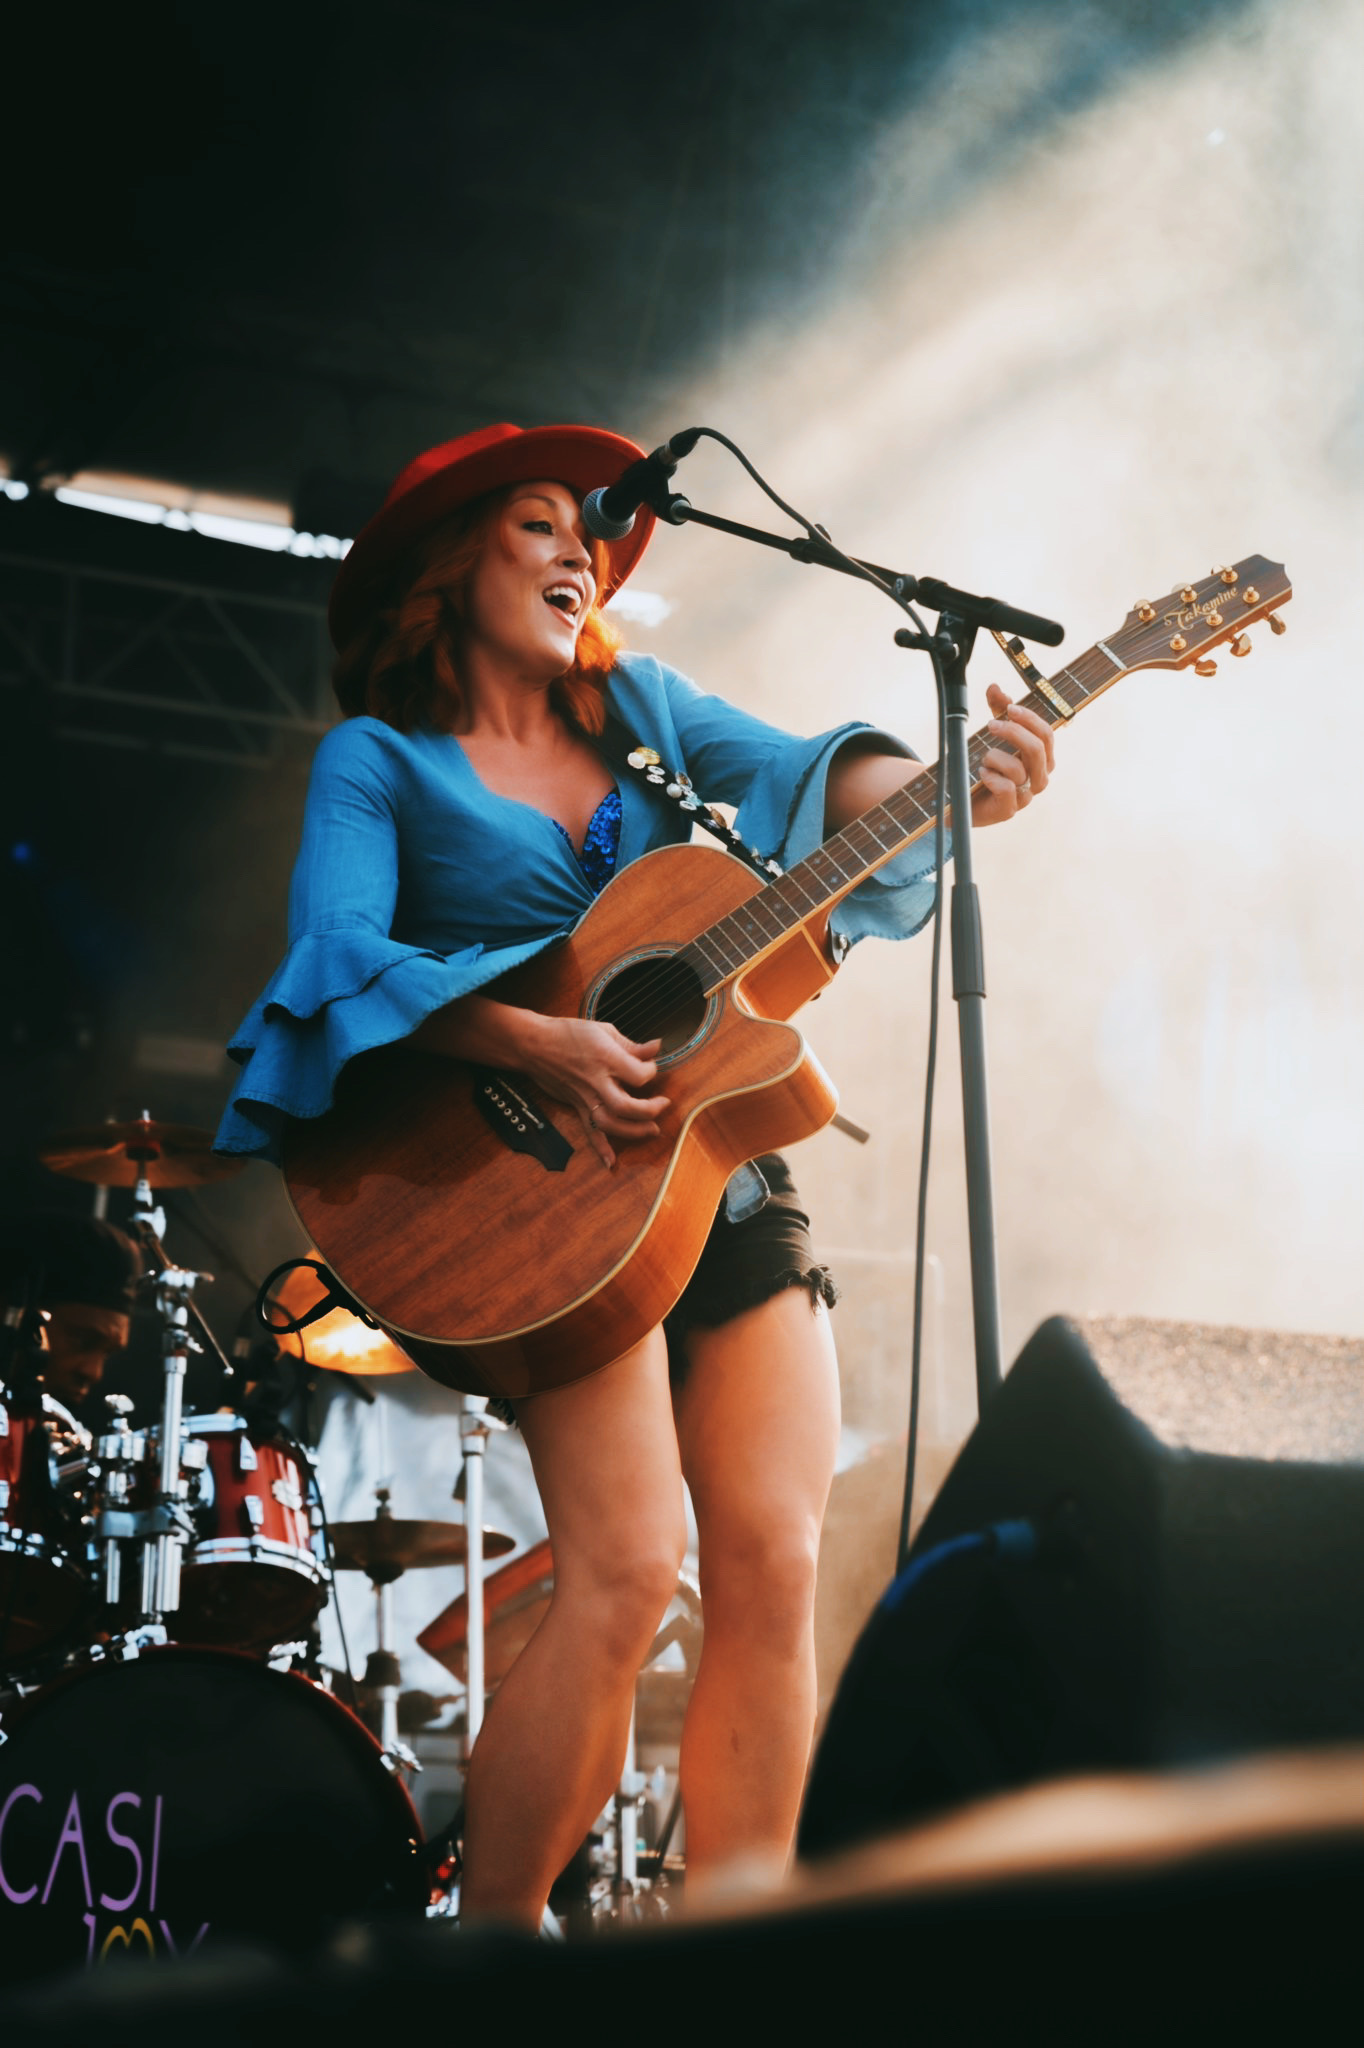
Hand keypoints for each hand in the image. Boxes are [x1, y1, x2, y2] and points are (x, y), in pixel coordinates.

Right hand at [521, 1017, 668, 1169]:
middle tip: (663, 1104)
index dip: (652, 1071)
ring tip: (651, 1130)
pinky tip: (611, 1161)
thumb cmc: (567, 1034)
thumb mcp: (604, 1030)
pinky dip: (601, 1149)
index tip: (651, 1066)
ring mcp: (585, 1097)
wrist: (534, 1045)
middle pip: (626, 1106)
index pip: (638, 1075)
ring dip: (634, 1132)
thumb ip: (632, 1045)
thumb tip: (656, 1047)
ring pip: (611, 1124)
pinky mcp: (577, 1106)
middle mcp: (596, 1081)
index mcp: (605, 1058)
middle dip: (650, 1110)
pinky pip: (589, 1131)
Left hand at [971, 682, 1056, 827]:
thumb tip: (995, 686)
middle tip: (990, 725)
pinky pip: (1006, 789)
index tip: (1008, 708)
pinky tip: (982, 774)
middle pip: (1037, 749)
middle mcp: (1038, 778)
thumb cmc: (984, 766)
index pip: (1046, 734)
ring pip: (1019, 769)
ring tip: (982, 759)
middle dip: (1013, 732)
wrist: (961, 801)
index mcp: (1041, 759)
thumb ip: (997, 710)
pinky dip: (991, 777)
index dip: (1029, 719)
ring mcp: (1025, 796)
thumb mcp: (992, 735)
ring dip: (995, 757)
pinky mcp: (1008, 811)